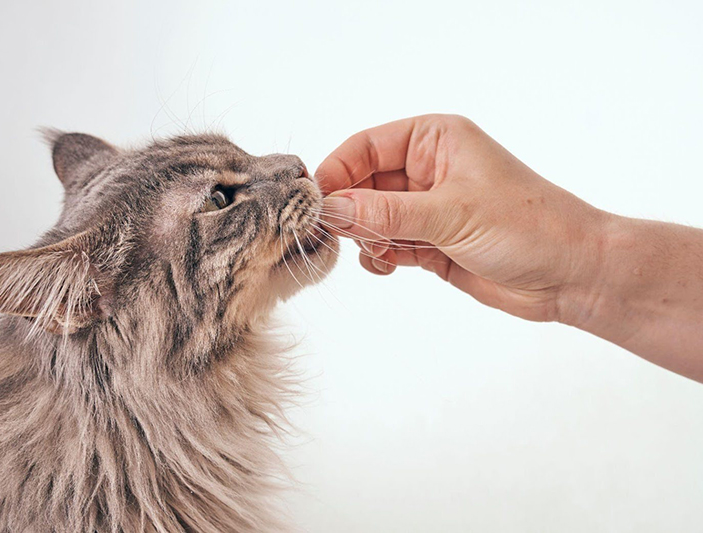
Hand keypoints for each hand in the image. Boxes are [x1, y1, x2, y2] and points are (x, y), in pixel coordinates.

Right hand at [316, 114, 609, 322]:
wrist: (572, 275)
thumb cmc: (529, 227)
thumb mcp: (451, 214)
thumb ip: (386, 213)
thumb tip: (332, 209)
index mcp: (435, 140)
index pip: (366, 146)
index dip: (337, 171)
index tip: (316, 203)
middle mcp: (428, 170)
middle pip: (363, 183)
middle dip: (348, 210)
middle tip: (336, 235)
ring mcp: (428, 208)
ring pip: (371, 217)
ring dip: (364, 236)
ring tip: (379, 252)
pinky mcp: (431, 242)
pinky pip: (387, 244)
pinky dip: (379, 256)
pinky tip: (388, 265)